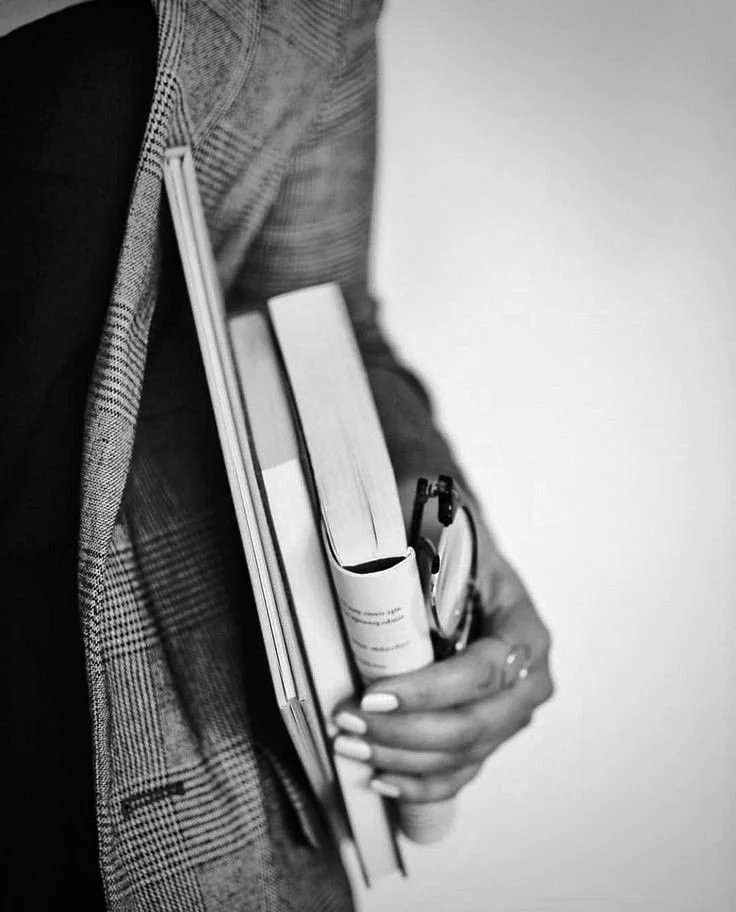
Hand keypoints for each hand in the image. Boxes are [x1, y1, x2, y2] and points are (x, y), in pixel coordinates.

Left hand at [332, 544, 553, 802]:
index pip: (486, 671)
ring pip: (462, 754)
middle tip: (349, 721)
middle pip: (475, 725)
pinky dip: (420, 782)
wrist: (454, 537)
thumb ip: (417, 538)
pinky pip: (459, 771)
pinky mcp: (487, 730)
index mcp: (523, 625)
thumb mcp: (439, 523)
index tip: (373, 694)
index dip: (430, 691)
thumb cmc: (445, 532)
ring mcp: (510, 710)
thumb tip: (368, 555)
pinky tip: (382, 777)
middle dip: (406, 733)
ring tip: (349, 743)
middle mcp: (529, 675)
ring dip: (402, 757)